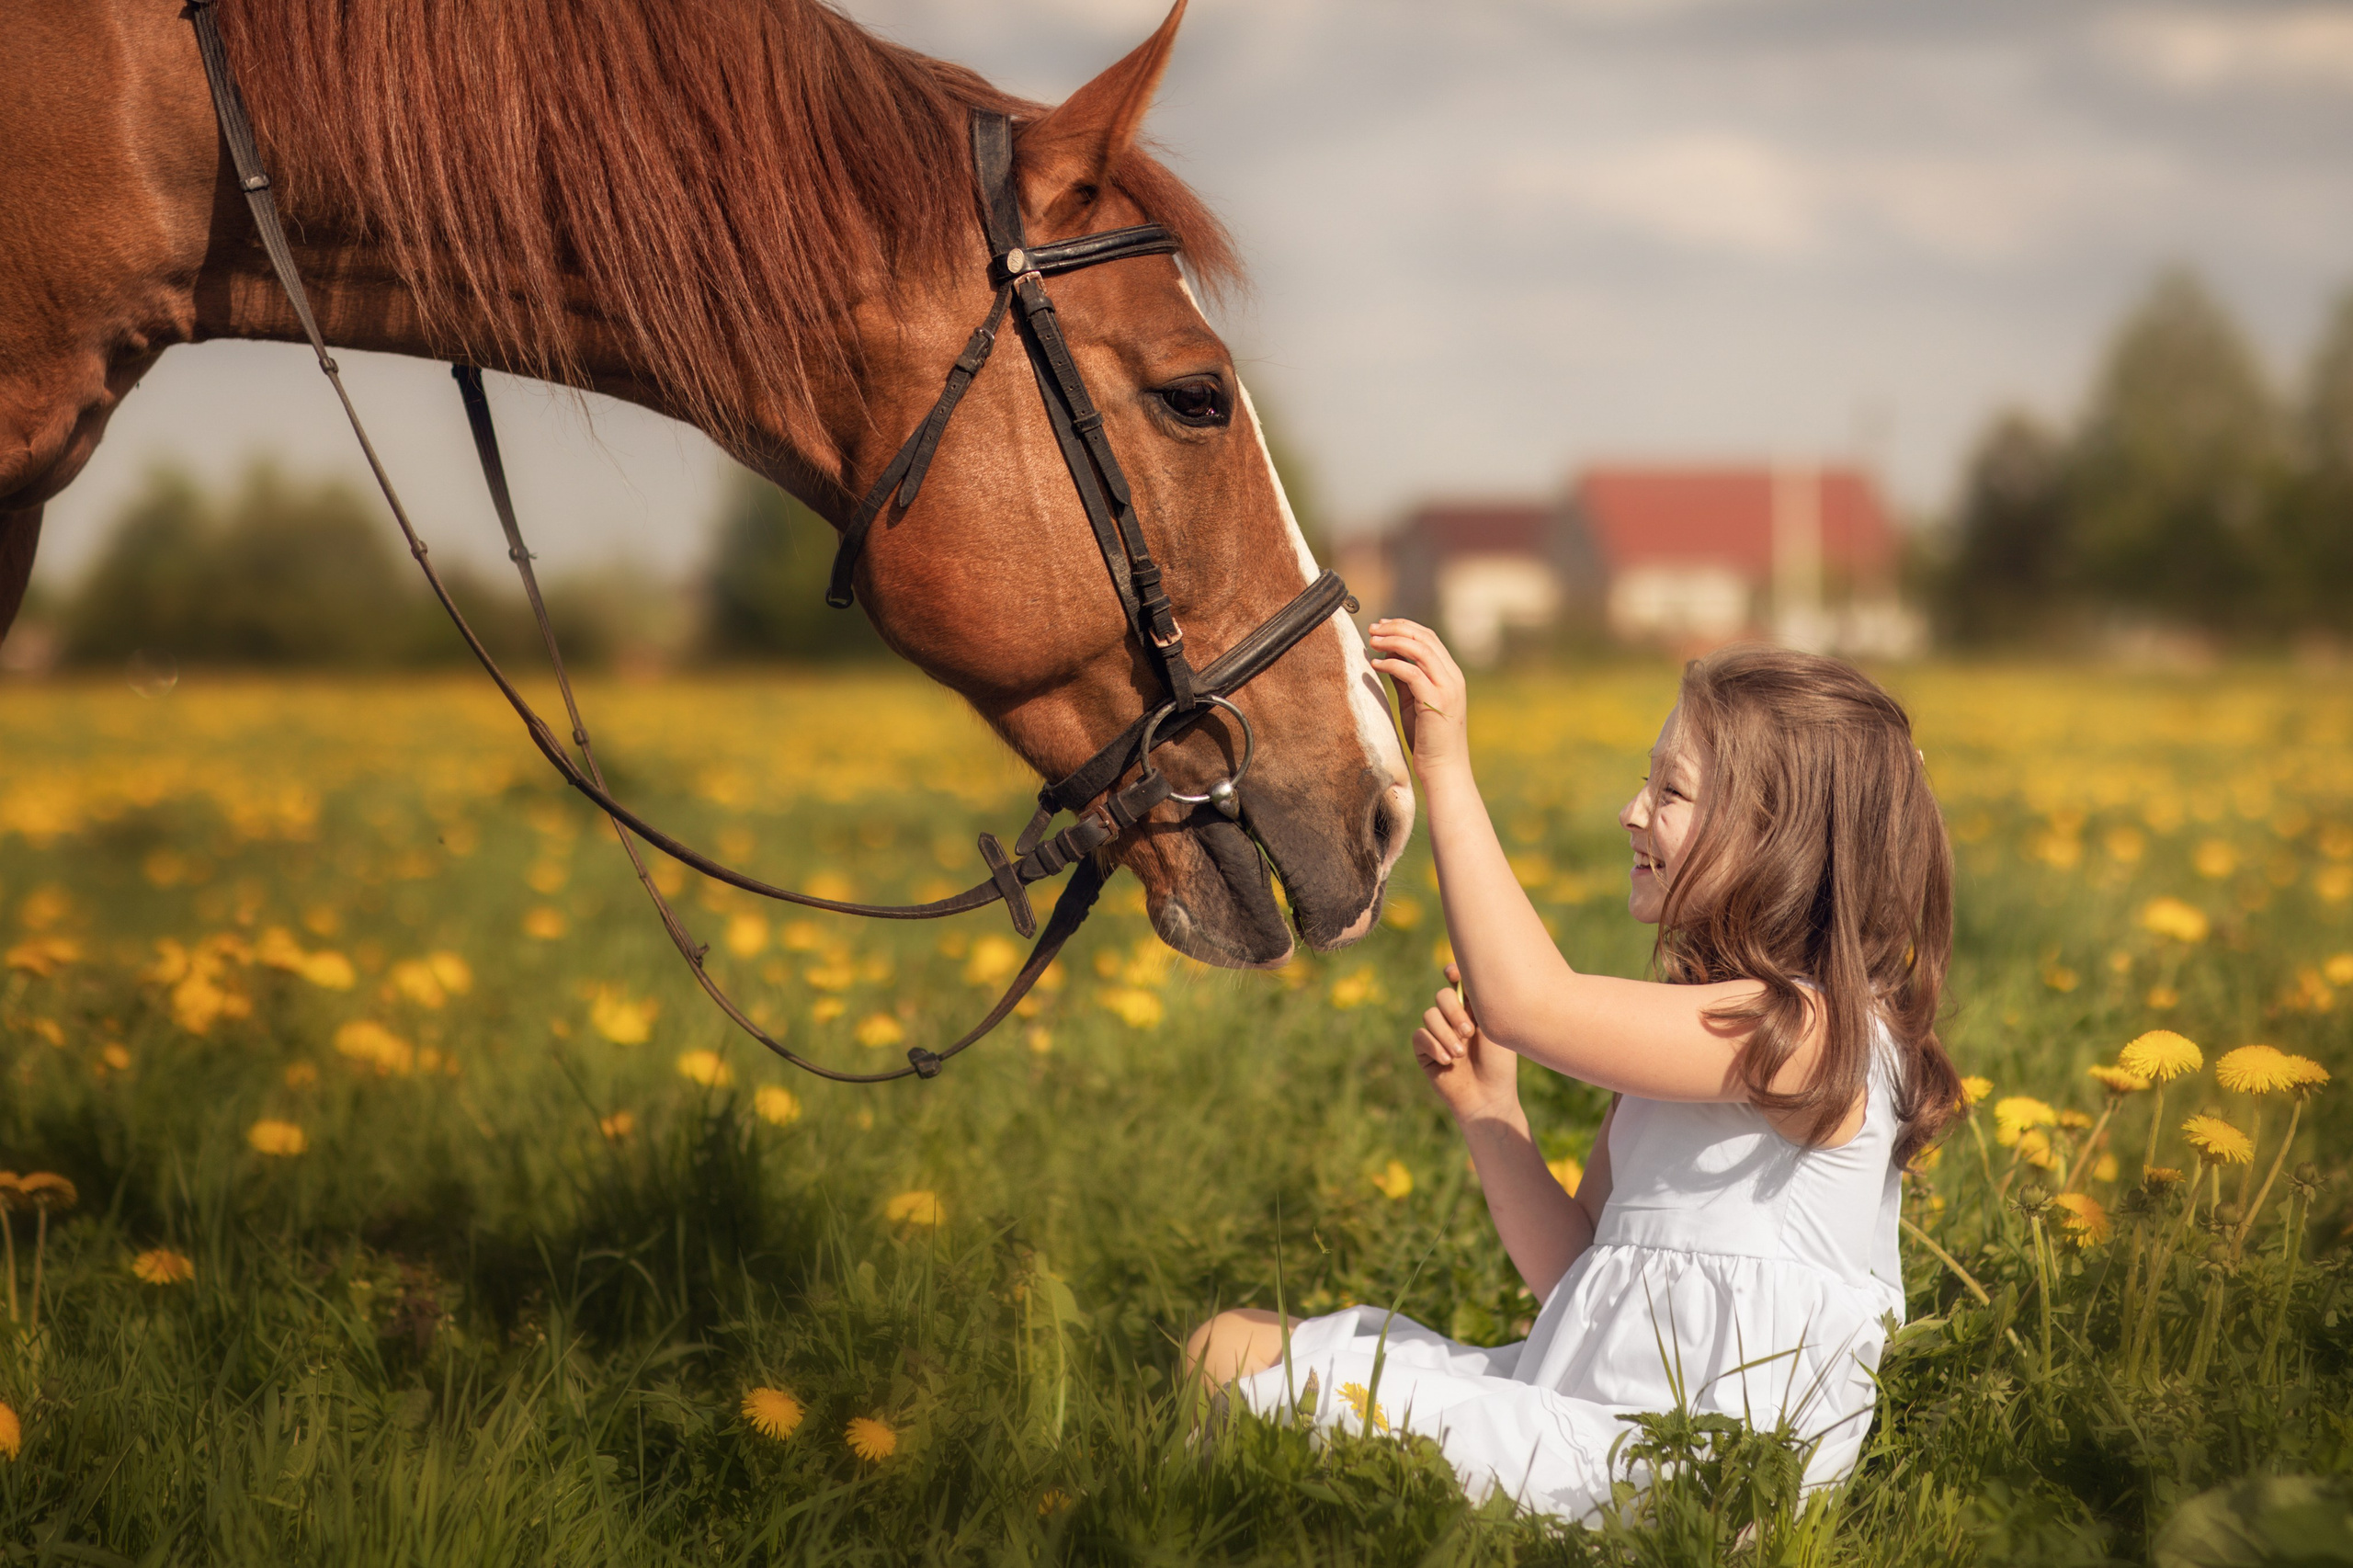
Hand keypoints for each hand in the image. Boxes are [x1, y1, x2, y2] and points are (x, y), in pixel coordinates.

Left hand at [1367, 619, 1468, 779]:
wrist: (1444, 768)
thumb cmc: (1427, 739)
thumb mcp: (1414, 702)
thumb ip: (1406, 678)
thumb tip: (1388, 656)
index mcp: (1451, 675)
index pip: (1429, 638)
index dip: (1404, 627)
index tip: (1382, 625)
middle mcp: (1452, 677)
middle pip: (1425, 638)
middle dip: (1396, 628)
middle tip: (1373, 628)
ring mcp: (1447, 688)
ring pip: (1420, 649)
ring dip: (1393, 640)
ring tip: (1372, 640)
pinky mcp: (1436, 702)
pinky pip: (1412, 672)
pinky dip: (1391, 663)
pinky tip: (1375, 664)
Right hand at [1411, 963, 1519, 1123]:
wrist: (1488, 1096)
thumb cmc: (1499, 1064)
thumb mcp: (1495, 1028)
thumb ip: (1478, 1002)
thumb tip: (1462, 977)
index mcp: (1473, 1009)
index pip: (1457, 982)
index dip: (1452, 972)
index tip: (1452, 974)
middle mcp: (1454, 1019)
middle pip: (1441, 996)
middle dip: (1453, 1011)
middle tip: (1469, 1031)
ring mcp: (1438, 1034)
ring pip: (1429, 1015)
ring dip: (1445, 1033)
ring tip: (1460, 1053)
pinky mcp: (1424, 1051)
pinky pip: (1420, 1036)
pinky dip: (1433, 1045)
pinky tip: (1448, 1061)